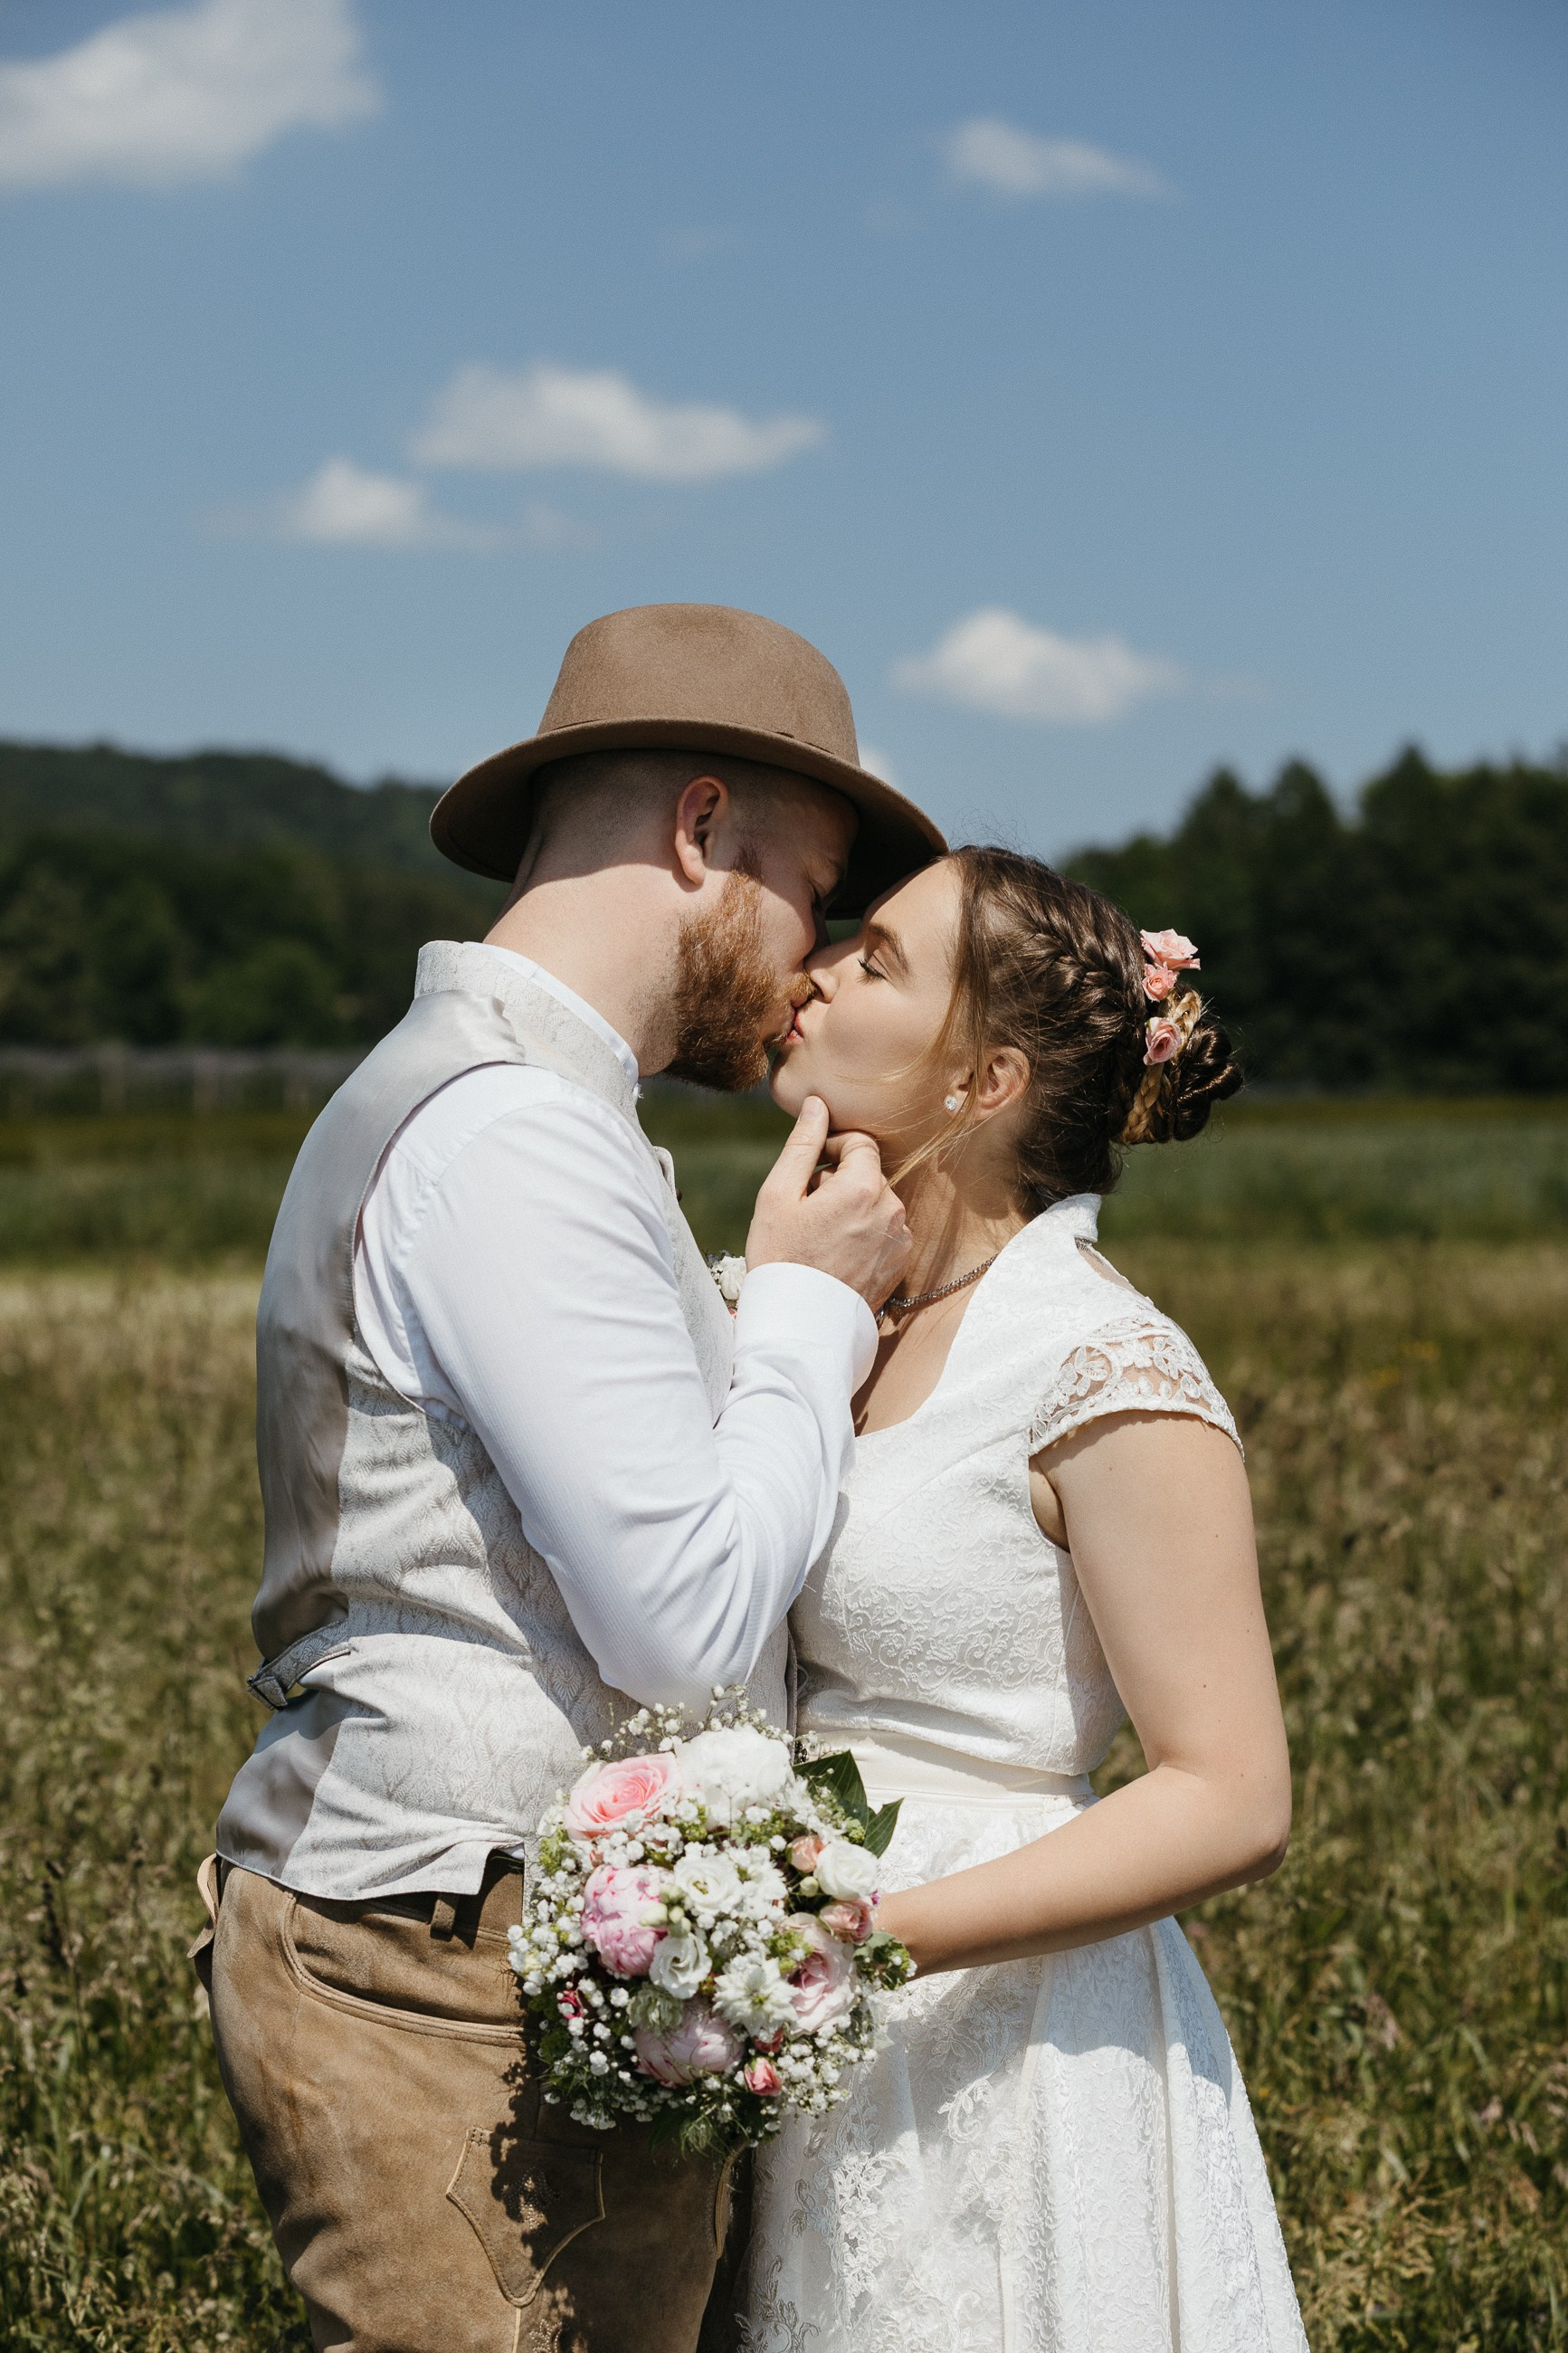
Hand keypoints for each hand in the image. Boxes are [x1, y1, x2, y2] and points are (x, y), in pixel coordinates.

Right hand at [746, 1097, 910, 1308]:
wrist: (801, 1325)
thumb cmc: (782, 1258)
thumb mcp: (778, 1195)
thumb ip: (803, 1145)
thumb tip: (817, 1104)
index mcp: (864, 1187)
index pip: (859, 1143)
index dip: (832, 1148)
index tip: (810, 1170)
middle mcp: (892, 1209)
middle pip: (867, 1174)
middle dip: (839, 1182)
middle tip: (806, 1210)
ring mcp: (900, 1238)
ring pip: (876, 1203)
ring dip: (852, 1208)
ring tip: (819, 1236)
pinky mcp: (901, 1263)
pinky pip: (884, 1231)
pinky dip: (864, 1233)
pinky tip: (836, 1255)